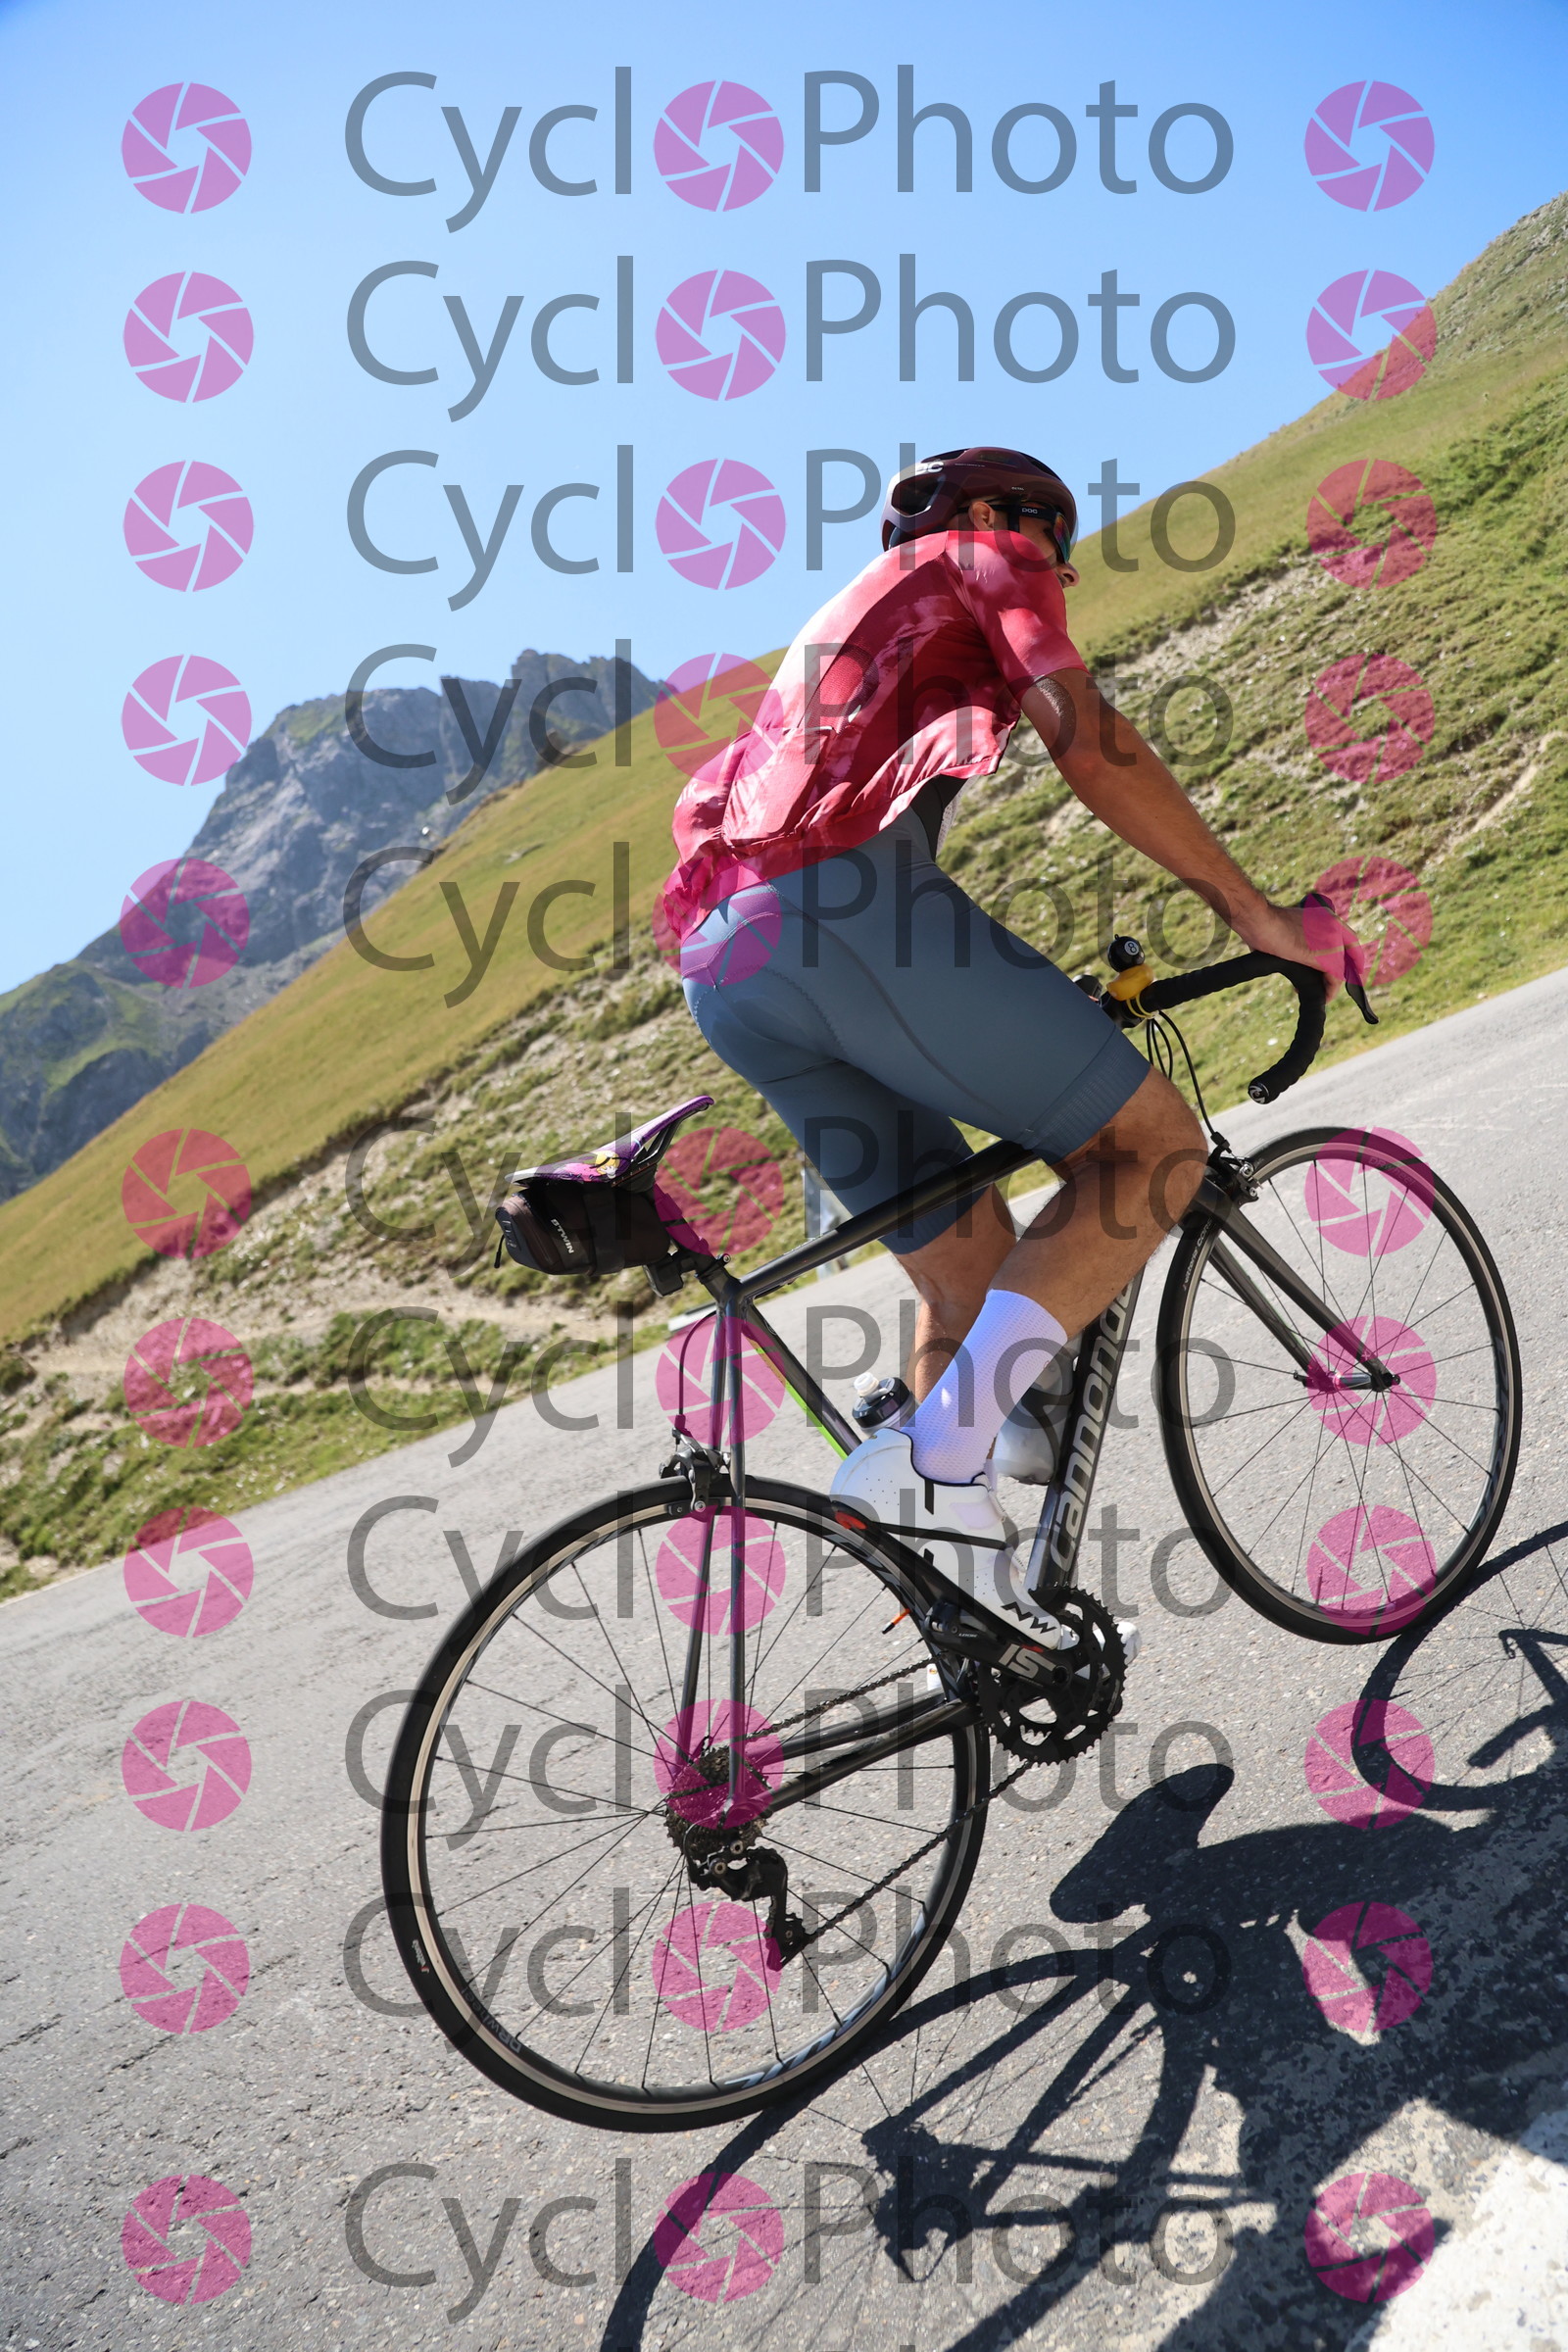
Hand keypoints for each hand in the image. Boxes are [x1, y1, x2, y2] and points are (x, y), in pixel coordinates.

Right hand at [1237, 896, 1367, 1001]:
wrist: (1260, 921)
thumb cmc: (1262, 923)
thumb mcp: (1287, 926)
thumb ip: (1298, 937)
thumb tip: (1289, 953)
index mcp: (1326, 916)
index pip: (1349, 938)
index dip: (1352, 955)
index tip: (1354, 968)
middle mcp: (1334, 927)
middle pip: (1349, 954)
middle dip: (1342, 972)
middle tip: (1332, 986)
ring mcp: (1332, 941)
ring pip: (1341, 968)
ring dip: (1330, 984)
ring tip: (1317, 992)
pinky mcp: (1325, 957)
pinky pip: (1335, 978)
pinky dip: (1330, 991)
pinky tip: (1322, 998)